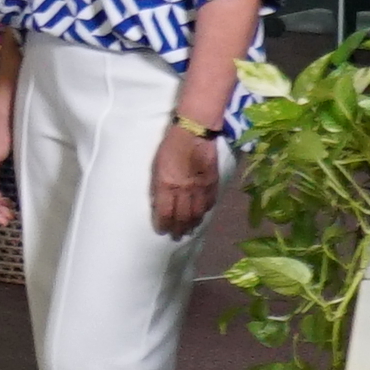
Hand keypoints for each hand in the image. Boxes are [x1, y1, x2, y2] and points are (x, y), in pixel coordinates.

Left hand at [149, 121, 222, 236]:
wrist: (194, 132)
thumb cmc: (170, 146)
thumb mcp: (156, 166)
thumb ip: (158, 186)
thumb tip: (158, 203)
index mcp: (167, 185)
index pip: (165, 213)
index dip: (163, 225)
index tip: (162, 231)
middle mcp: (184, 190)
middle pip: (182, 217)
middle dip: (178, 229)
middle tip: (176, 237)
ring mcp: (200, 188)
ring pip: (197, 213)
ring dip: (192, 224)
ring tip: (189, 230)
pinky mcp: (213, 183)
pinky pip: (209, 203)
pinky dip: (205, 211)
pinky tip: (202, 215)